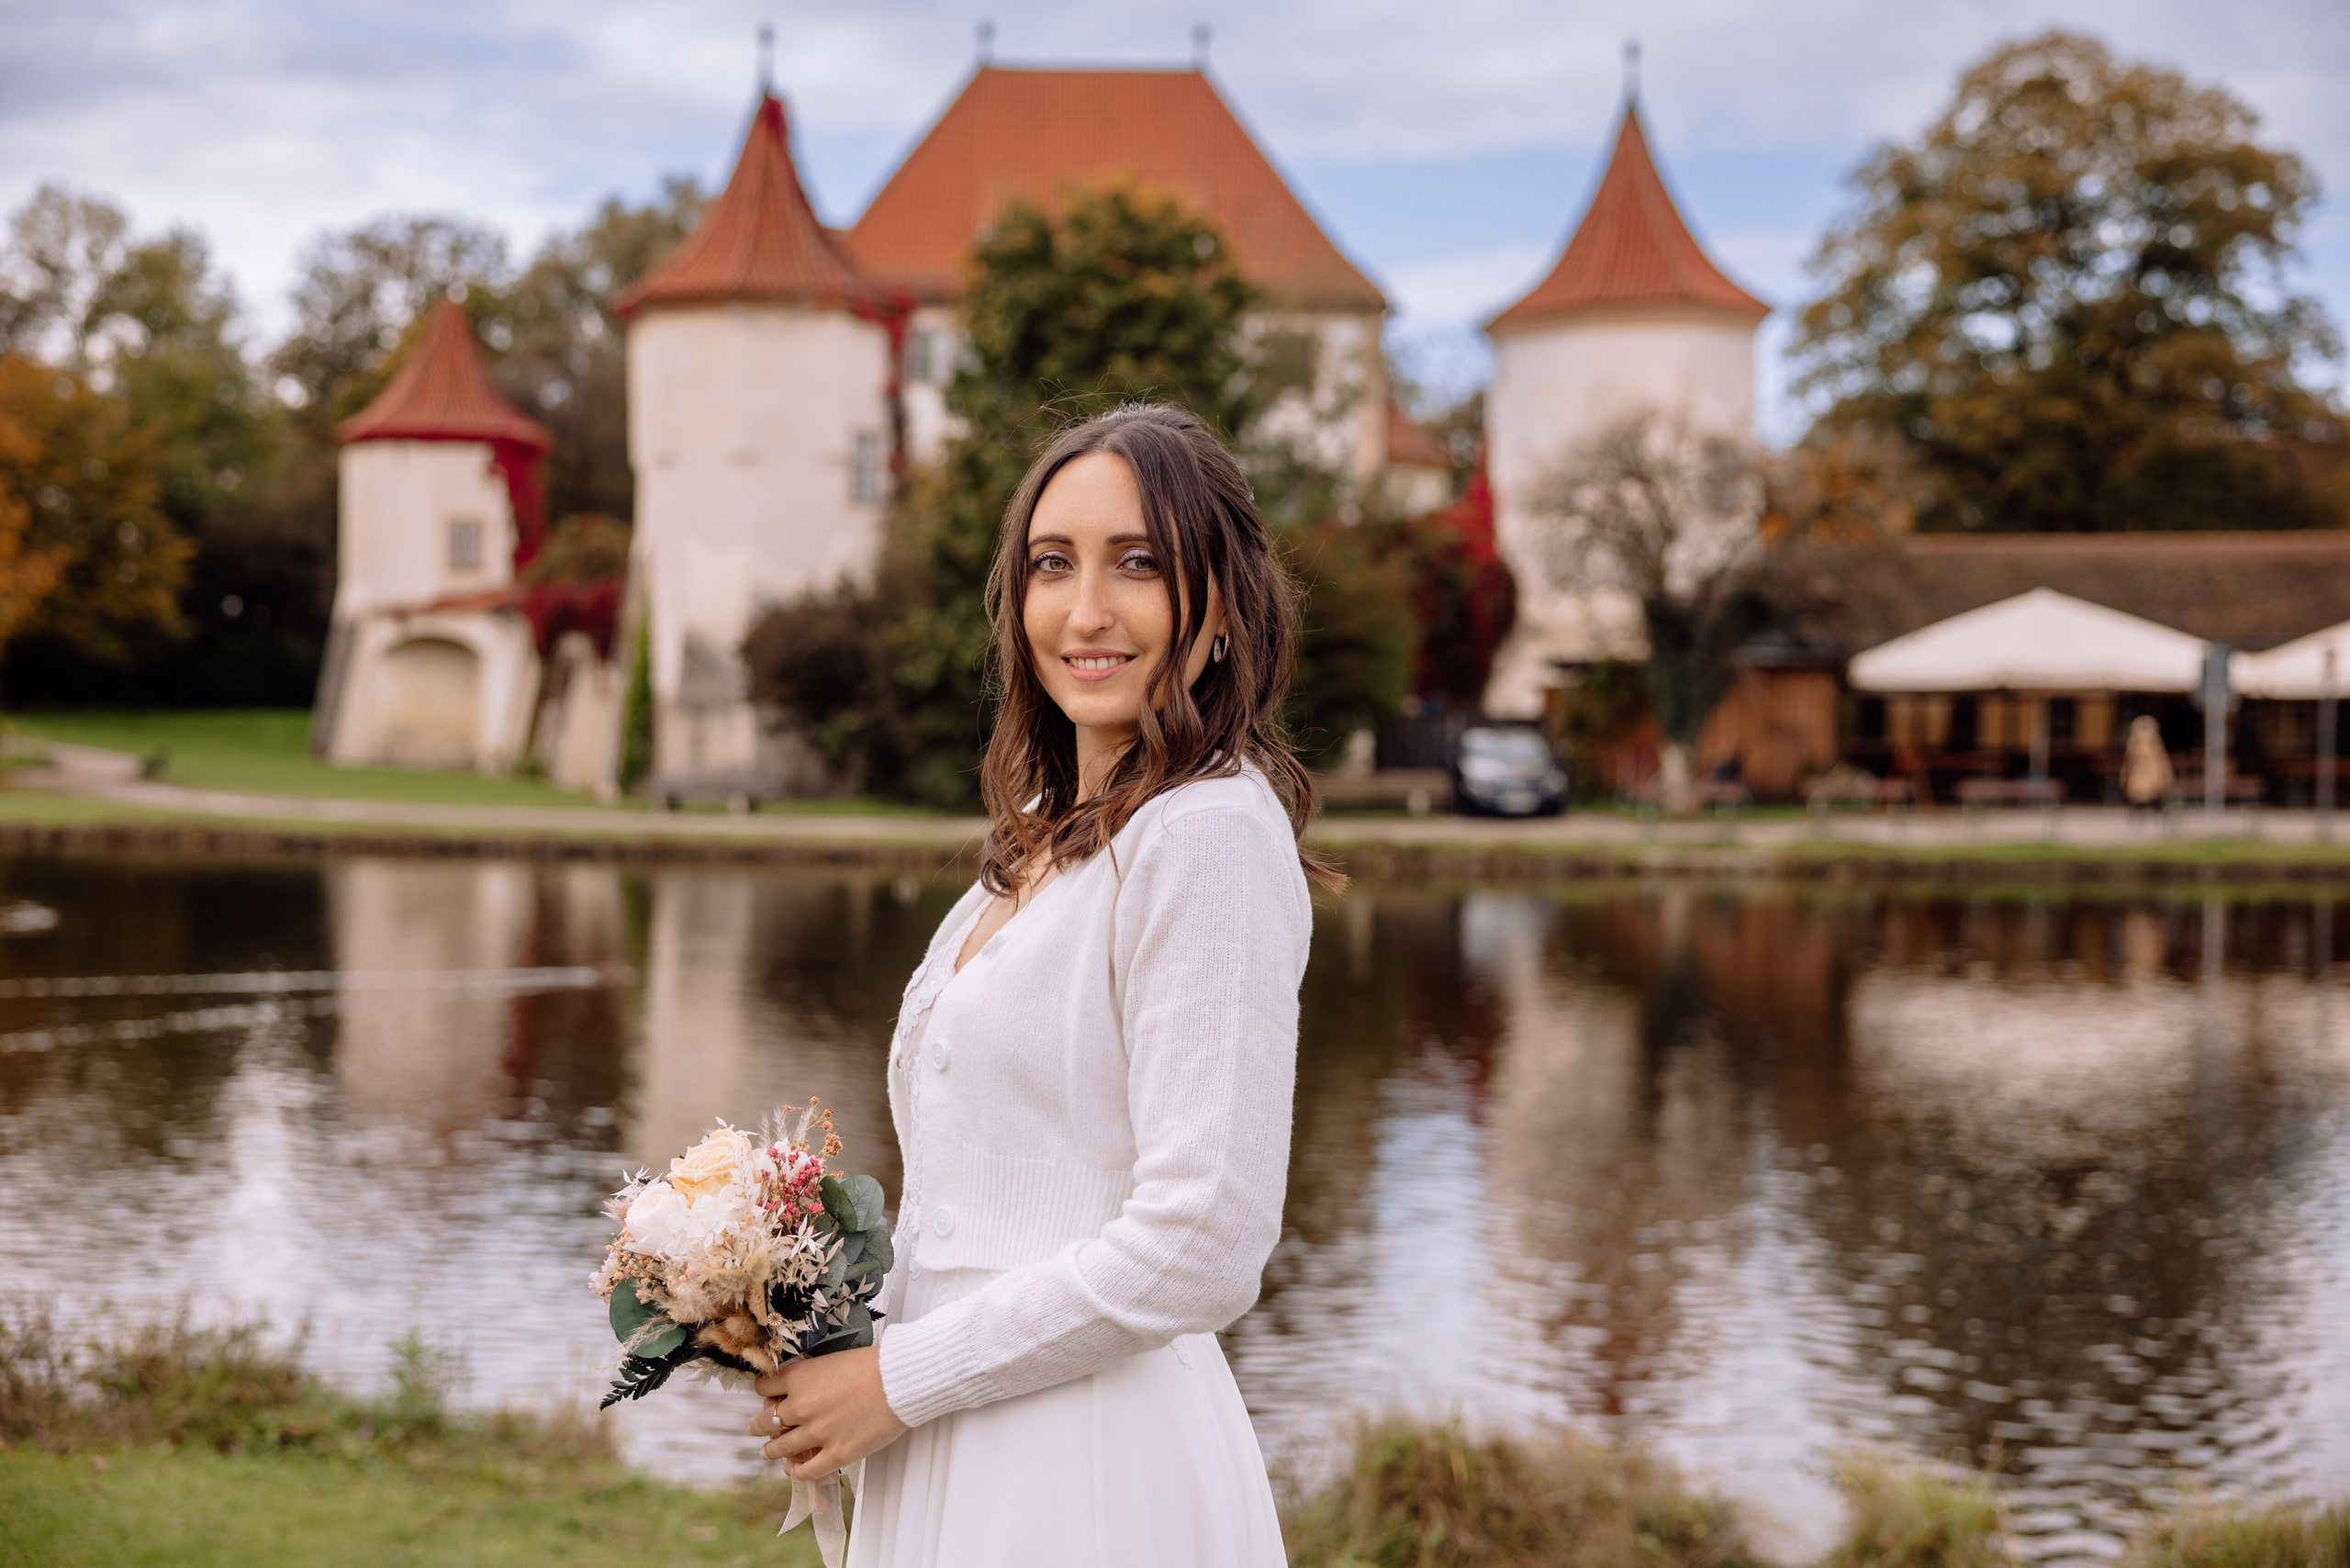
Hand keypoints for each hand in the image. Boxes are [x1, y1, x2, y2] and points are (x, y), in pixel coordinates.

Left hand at [747, 1347, 907, 1478]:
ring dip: (771, 1450)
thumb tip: (801, 1389)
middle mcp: (801, 1406)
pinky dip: (797, 1471)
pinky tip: (796, 1469)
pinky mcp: (836, 1454)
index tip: (770, 1397)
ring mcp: (817, 1433)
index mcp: (799, 1378)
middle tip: (759, 1428)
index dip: (765, 1393)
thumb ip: (812, 1376)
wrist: (900, 1379)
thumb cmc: (874, 1364)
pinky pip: (806, 1471)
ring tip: (768, 1451)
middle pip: (765, 1421)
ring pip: (780, 1448)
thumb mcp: (832, 1360)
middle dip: (759, 1425)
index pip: (763, 1387)